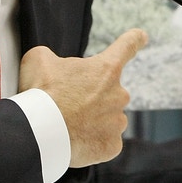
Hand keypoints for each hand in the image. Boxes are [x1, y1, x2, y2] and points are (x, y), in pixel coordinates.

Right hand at [19, 28, 147, 167]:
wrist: (39, 132)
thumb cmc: (40, 93)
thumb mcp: (39, 60)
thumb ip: (52, 58)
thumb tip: (52, 65)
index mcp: (106, 69)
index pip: (126, 47)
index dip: (134, 39)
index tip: (142, 37)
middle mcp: (119, 94)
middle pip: (108, 92)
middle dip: (91, 97)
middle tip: (67, 104)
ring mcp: (117, 122)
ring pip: (107, 118)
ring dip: (91, 120)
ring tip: (67, 124)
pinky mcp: (112, 145)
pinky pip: (104, 141)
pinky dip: (90, 142)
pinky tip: (74, 140)